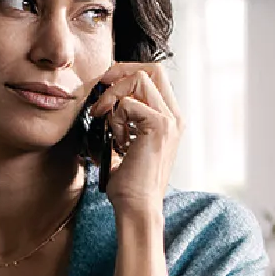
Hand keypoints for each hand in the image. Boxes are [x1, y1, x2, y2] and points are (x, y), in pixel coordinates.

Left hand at [87, 61, 182, 216]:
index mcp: (169, 118)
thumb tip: (100, 104)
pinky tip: (115, 140)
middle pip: (153, 68)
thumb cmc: (128, 183)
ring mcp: (169, 120)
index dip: (127, 72)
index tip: (104, 84)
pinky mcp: (158, 126)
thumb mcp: (123, 144)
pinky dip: (114, 118)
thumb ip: (121, 121)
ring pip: (140, 79)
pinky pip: (128, 104)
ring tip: (105, 121)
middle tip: (100, 86)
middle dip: (121, 71)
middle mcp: (174, 116)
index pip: (154, 76)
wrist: (136, 207)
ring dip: (114, 95)